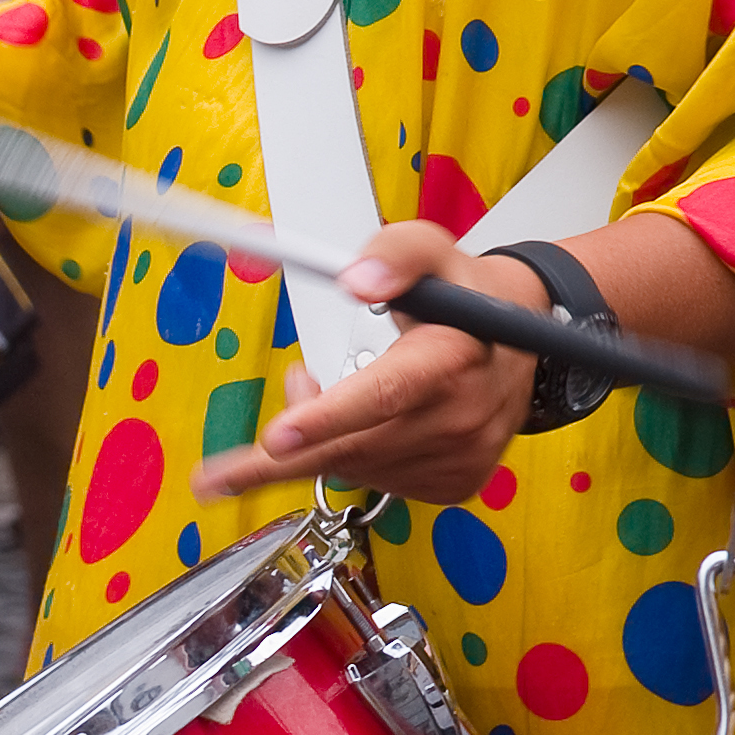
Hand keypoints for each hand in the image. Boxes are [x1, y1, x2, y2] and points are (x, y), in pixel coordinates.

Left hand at [194, 221, 544, 504]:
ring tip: (319, 392)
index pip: (385, 392)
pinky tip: (357, 426)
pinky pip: (376, 480)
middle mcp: (459, 414)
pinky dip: (350, 457)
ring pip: (354, 465)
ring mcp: (458, 455)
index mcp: (452, 357)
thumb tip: (356, 281)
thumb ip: (393, 254)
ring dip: (317, 439)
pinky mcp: (454, 482)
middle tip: (214, 477)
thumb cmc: (466, 298)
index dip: (327, 417)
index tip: (276, 437)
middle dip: (278, 457)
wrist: (520, 344)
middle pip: (350, 446)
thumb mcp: (432, 252)